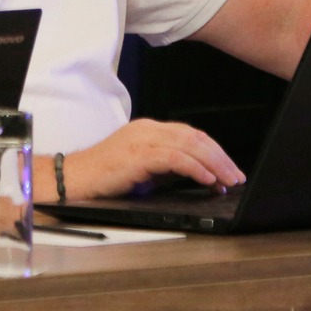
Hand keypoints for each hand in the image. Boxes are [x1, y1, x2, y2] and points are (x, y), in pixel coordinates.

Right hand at [59, 119, 245, 200]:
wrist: (74, 179)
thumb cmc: (106, 177)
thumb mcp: (144, 169)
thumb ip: (169, 168)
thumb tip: (203, 177)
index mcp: (150, 130)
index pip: (191, 135)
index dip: (215, 151)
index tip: (230, 169)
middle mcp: (149, 129)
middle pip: (195, 137)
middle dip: (220, 157)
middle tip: (236, 176)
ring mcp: (143, 139)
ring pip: (190, 145)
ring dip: (214, 164)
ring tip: (228, 180)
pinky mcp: (138, 154)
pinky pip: (175, 158)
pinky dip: (196, 168)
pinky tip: (208, 180)